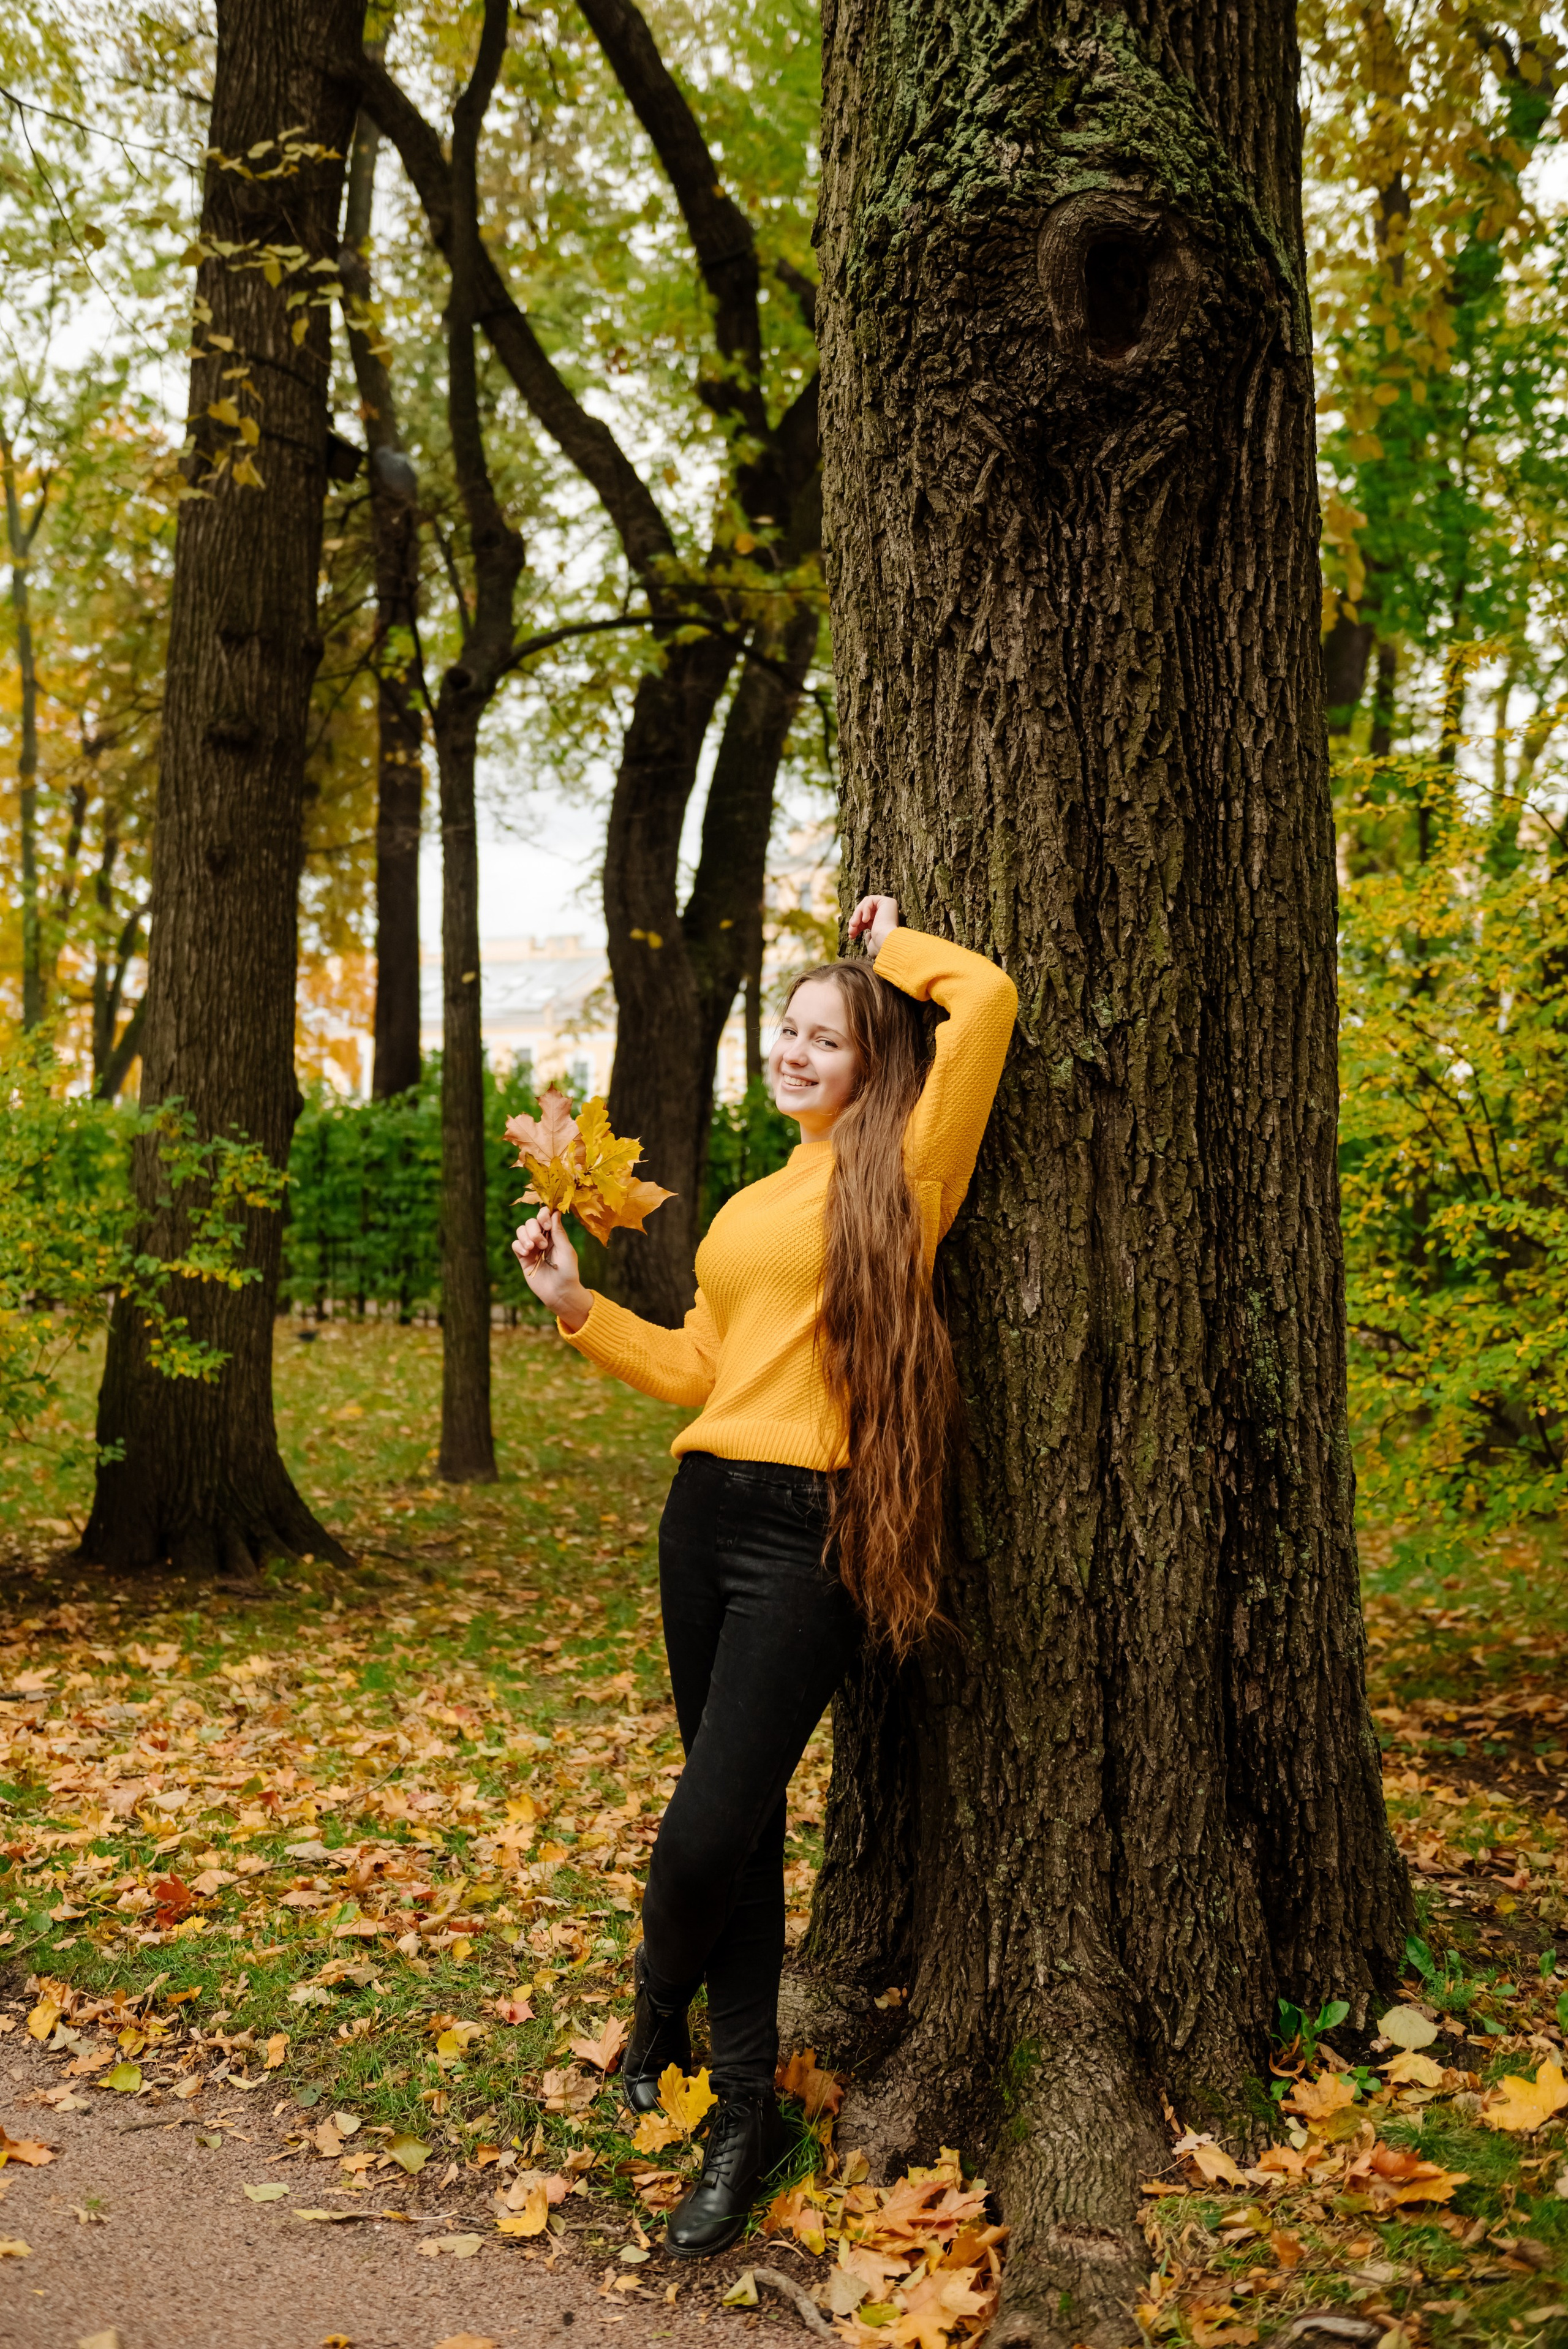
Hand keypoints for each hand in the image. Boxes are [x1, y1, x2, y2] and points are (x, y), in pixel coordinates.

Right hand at [512, 1210, 591, 1331]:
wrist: (560, 1293)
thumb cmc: (568, 1272)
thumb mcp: (566, 1250)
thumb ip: (558, 1232)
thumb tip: (555, 1212)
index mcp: (554, 1235)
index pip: (545, 1216)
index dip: (543, 1215)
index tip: (546, 1225)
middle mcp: (542, 1239)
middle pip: (530, 1222)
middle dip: (534, 1230)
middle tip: (543, 1245)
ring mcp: (532, 1248)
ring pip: (521, 1231)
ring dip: (525, 1237)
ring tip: (532, 1248)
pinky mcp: (523, 1258)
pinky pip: (515, 1244)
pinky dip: (519, 1246)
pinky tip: (526, 1253)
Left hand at [848, 893, 898, 956]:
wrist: (886, 942)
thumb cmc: (880, 945)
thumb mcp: (871, 939)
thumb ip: (869, 936)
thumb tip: (867, 934)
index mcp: (883, 922)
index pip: (865, 918)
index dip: (856, 925)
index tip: (851, 935)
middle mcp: (886, 913)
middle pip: (864, 910)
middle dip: (855, 920)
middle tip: (851, 931)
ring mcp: (888, 906)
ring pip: (865, 904)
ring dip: (857, 914)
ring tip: (854, 925)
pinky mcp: (887, 901)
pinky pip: (870, 899)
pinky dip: (864, 909)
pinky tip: (865, 920)